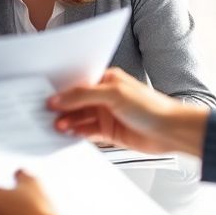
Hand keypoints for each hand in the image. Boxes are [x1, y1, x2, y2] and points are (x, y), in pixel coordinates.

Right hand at [48, 67, 209, 156]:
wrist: (171, 131)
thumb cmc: (151, 106)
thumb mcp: (113, 94)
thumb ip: (83, 96)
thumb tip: (58, 98)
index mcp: (106, 80)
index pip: (77, 83)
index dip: (60, 90)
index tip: (44, 97)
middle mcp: (104, 96)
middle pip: (75, 101)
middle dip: (60, 107)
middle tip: (44, 114)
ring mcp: (106, 114)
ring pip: (79, 117)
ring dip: (67, 121)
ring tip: (55, 126)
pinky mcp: (109, 132)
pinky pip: (86, 131)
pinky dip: (76, 133)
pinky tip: (66, 134)